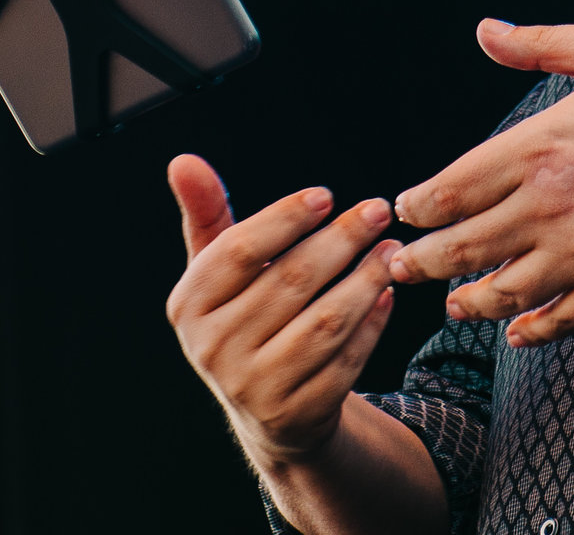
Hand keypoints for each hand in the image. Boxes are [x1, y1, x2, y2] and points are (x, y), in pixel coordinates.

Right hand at [164, 155, 401, 471]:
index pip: (239, 250)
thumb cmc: (243, 316)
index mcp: (189, 306)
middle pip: (290, 281)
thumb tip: (182, 160)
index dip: (285, 218)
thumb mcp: (218, 271)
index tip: (326, 196)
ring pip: (325, 321)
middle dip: (341, 240)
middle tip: (378, 210)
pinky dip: (372, 323)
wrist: (264, 409)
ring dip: (366, 279)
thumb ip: (206, 214)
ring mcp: (254, 387)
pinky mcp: (297, 413)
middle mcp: (213, 350)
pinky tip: (386, 294)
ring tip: (391, 249)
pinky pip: (346, 359)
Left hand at [388, 20, 573, 347]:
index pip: (453, 188)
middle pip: (462, 246)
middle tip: (398, 266)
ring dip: (466, 301)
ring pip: (502, 292)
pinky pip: (560, 320)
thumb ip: (541, 43)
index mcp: (542, 144)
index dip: (419, 206)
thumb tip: (485, 29)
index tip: (406, 210)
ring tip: (452, 301)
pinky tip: (515, 330)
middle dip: (421, 261)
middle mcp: (551, 204)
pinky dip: (531, 331)